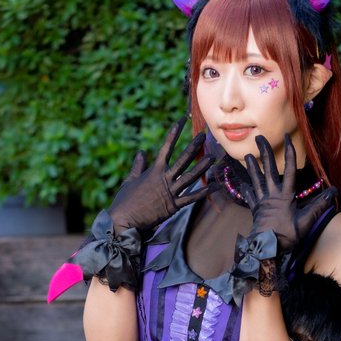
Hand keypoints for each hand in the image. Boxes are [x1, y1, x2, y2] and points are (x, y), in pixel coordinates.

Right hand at [108, 118, 215, 233]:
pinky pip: (192, 198)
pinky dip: (204, 192)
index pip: (167, 147)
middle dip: (194, 146)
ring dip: (202, 166)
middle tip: (204, 136)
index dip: (175, 133)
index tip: (182, 120)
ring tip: (213, 157)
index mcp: (154, 170)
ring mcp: (170, 192)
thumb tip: (141, 152)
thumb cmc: (125, 201)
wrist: (125, 220)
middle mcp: (164, 178)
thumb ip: (138, 165)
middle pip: (183, 159)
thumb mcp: (130, 180)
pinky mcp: (174, 206)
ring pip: (190, 176)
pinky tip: (215, 186)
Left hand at [241, 135, 336, 253]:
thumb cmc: (286, 237)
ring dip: (252, 167)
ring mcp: (262, 202)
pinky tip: (243, 184)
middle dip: (264, 152)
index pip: (290, 169)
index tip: (287, 137)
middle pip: (268, 169)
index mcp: (285, 196)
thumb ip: (319, 205)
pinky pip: (250, 197)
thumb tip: (335, 192)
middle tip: (259, 138)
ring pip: (256, 180)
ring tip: (247, 156)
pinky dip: (247, 190)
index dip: (290, 153)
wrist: (266, 249)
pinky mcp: (255, 211)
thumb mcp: (306, 221)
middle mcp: (272, 195)